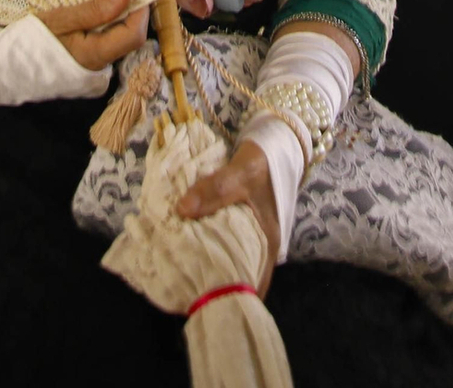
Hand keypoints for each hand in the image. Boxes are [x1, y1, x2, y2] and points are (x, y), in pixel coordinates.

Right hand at [37, 0, 150, 71]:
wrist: (10, 68)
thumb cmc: (31, 42)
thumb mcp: (61, 19)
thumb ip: (94, 9)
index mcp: (95, 56)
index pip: (134, 35)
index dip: (140, 9)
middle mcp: (100, 66)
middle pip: (130, 35)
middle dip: (130, 9)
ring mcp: (95, 66)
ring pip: (118, 37)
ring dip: (118, 14)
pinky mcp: (88, 62)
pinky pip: (106, 40)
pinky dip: (106, 23)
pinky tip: (95, 9)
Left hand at [175, 140, 276, 292]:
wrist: (273, 145)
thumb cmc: (262, 163)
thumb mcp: (242, 173)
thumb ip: (215, 189)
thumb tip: (182, 210)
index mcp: (267, 243)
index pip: (253, 286)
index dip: (233, 301)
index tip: (206, 308)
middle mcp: (258, 246)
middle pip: (236, 277)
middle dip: (213, 287)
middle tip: (184, 294)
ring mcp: (247, 237)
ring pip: (226, 261)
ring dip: (206, 267)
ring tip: (178, 275)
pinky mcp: (235, 226)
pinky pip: (218, 243)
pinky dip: (203, 247)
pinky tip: (183, 247)